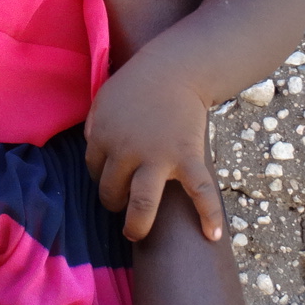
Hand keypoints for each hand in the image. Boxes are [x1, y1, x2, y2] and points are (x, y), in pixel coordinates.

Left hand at [83, 61, 226, 242]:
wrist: (175, 68)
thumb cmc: (138, 83)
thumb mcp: (104, 100)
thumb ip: (95, 127)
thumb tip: (92, 151)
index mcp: (103, 137)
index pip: (93, 169)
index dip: (102, 176)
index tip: (113, 177)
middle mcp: (126, 151)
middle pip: (111, 192)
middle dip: (114, 203)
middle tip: (122, 207)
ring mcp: (157, 157)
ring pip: (142, 204)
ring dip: (136, 224)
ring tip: (137, 236)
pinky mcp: (187, 157)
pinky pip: (200, 191)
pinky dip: (209, 214)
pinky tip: (212, 235)